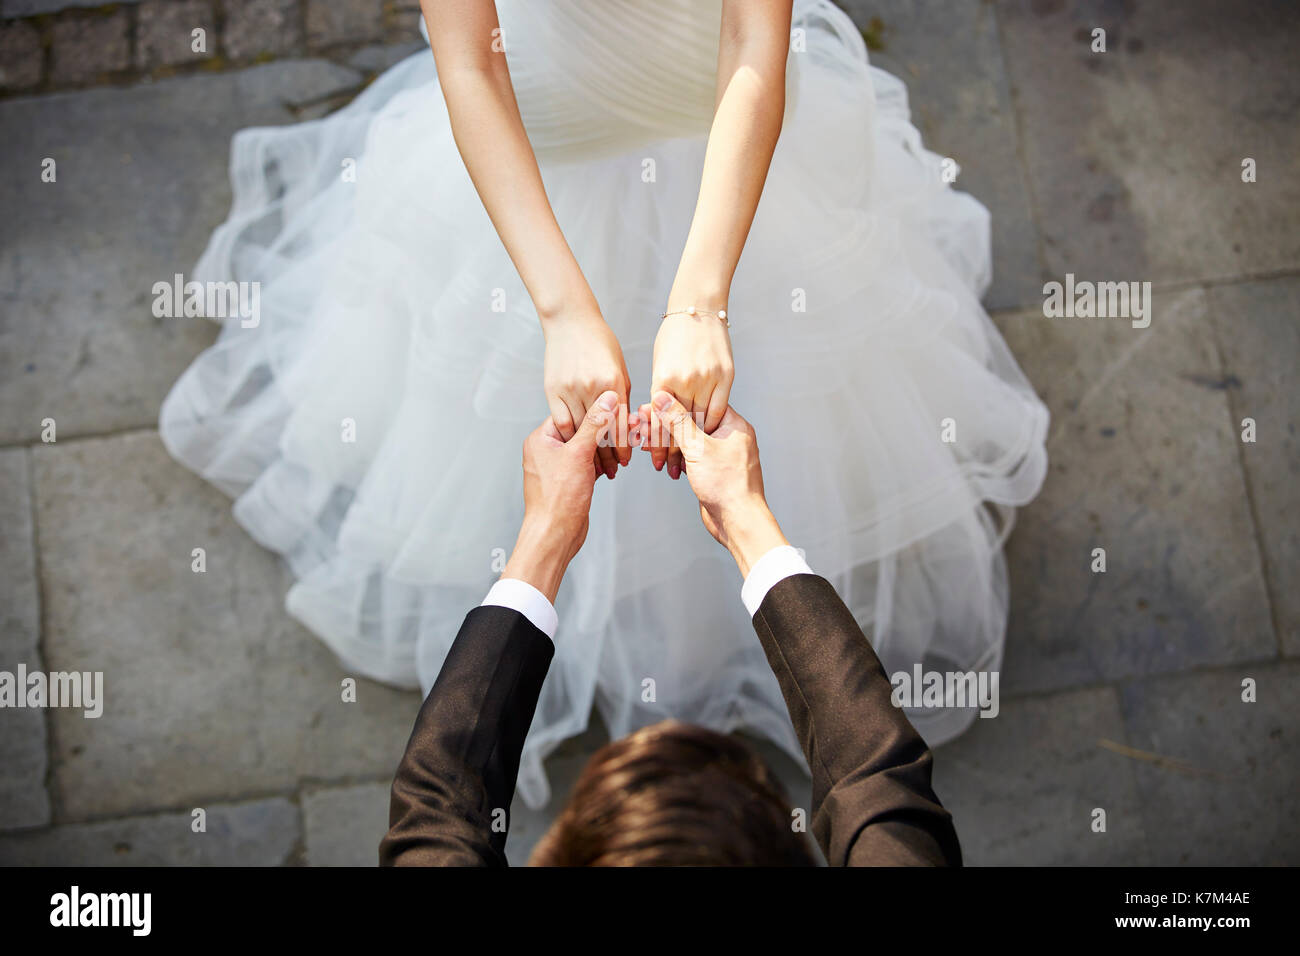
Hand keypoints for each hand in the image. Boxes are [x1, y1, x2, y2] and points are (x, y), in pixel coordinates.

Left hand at [503, 391, 620, 600]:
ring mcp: (557, 467)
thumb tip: (608, 399)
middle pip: (580, 430)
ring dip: (606, 448)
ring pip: (586, 449)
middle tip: (628, 427)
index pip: (571, 413)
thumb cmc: (558, 499)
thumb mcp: (579, 454)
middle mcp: (546, 451)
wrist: (555, 534)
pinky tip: (617, 463)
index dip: (595, 410)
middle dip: (605, 430)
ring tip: (627, 444)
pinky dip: (602, 463)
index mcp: (541, 439)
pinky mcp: (569, 482)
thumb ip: (595, 424)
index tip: (617, 407)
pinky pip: (587, 464)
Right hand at [543, 311, 631, 479]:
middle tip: (612, 470)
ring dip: (587, 450)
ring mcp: (571, 389)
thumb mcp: (620, 367)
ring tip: (594, 464)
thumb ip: (623, 396)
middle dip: (607, 455)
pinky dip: (568, 436)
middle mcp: (593, 387)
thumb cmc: (599, 341)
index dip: (623, 447)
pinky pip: (561, 421)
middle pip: (601, 432)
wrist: (570, 320)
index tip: (625, 461)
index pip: (621, 424)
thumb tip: (627, 423)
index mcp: (614, 382)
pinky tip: (573, 445)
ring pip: (580, 431)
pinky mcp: (553, 389)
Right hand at [641, 391, 787, 576]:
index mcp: (734, 425)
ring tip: (643, 438)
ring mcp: (722, 455)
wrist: (738, 521)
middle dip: (666, 423)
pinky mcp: (713, 471)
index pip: (702, 403)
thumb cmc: (728, 486)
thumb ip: (678, 422)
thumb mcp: (698, 447)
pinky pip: (691, 457)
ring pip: (690, 441)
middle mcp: (730, 438)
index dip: (676, 402)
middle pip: (693, 422)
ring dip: (667, 441)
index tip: (654, 402)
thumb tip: (663, 398)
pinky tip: (657, 456)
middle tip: (642, 421)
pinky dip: (675, 456)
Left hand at [648, 310, 733, 478]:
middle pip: (680, 426)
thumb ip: (659, 391)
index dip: (657, 445)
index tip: (656, 462)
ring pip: (700, 421)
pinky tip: (707, 437)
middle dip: (675, 451)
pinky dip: (712, 425)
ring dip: (695, 444)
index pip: (659, 421)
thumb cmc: (674, 335)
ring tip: (688, 461)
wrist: (699, 308)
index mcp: (663, 378)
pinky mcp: (726, 375)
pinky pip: (719, 408)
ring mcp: (708, 378)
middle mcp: (685, 380)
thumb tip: (654, 419)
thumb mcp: (659, 363)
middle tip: (671, 469)